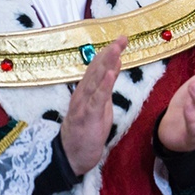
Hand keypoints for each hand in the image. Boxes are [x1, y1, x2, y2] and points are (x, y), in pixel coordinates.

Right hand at [61, 36, 126, 175]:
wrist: (73, 155)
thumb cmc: (87, 129)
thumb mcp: (100, 103)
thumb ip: (106, 84)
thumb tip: (115, 64)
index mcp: (86, 90)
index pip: (98, 66)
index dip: (109, 52)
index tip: (121, 39)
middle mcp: (83, 93)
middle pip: (96, 69)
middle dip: (109, 52)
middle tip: (121, 38)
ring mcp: (84, 104)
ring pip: (96, 80)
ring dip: (107, 64)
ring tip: (116, 49)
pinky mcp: (88, 116)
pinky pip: (97, 99)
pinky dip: (104, 86)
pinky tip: (111, 74)